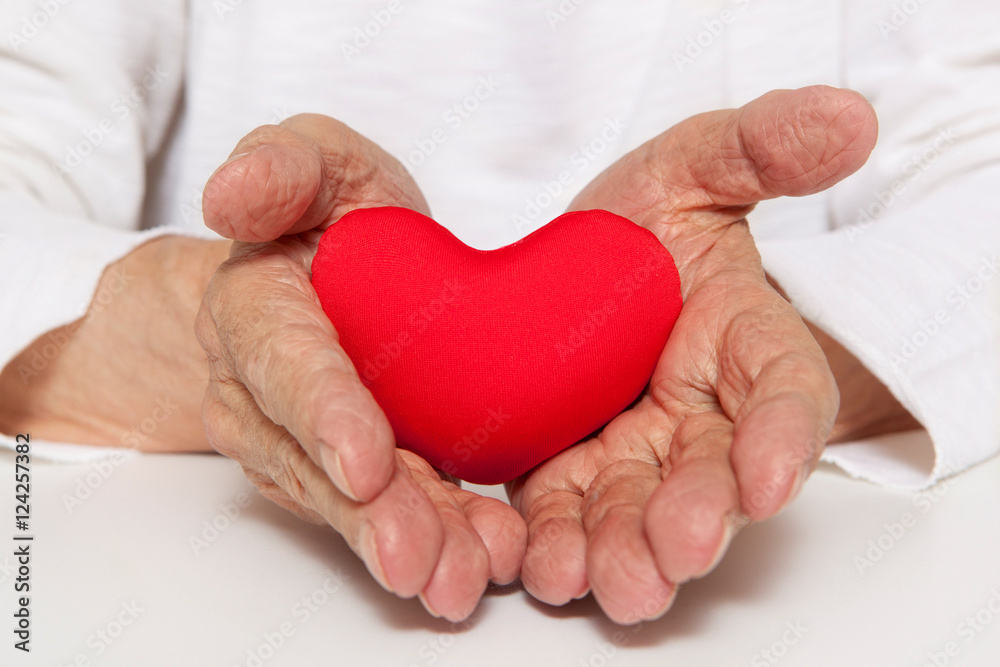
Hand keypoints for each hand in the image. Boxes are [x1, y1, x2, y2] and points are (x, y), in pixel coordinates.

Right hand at [195, 115, 525, 620]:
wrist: (319, 265)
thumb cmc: (323, 212)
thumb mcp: (312, 163)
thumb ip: (279, 167)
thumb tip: (232, 194)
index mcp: (255, 307)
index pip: (282, 362)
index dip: (323, 411)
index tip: (367, 461)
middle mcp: (262, 388)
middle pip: (312, 458)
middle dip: (370, 512)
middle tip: (423, 559)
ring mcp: (297, 437)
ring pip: (346, 499)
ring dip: (402, 542)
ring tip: (460, 577)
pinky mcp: (339, 466)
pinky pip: (380, 507)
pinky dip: (429, 536)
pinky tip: (475, 558)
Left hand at [507, 86, 878, 622]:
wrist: (573, 267)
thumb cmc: (647, 220)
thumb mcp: (694, 166)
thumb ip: (759, 147)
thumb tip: (849, 120)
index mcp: (742, 342)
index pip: (784, 389)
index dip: (784, 436)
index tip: (772, 477)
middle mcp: (699, 413)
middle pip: (712, 473)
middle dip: (700, 513)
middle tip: (683, 546)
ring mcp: (632, 451)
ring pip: (640, 511)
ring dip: (629, 550)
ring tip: (617, 582)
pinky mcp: (566, 471)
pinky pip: (567, 516)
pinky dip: (560, 547)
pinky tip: (548, 569)